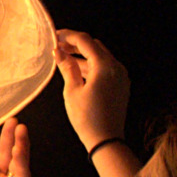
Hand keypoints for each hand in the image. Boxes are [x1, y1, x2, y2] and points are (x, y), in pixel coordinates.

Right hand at [55, 30, 128, 149]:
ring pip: (100, 57)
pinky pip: (106, 68)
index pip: (85, 41)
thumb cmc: (87, 118)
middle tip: (58, 46)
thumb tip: (58, 52)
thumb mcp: (72, 91)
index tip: (55, 35)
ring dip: (83, 55)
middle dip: (76, 44)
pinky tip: (77, 70)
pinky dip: (91, 65)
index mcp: (105, 66)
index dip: (68, 36)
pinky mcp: (121, 85)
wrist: (106, 140)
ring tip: (64, 58)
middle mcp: (116, 67)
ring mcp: (121, 76)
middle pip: (95, 46)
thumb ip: (67, 67)